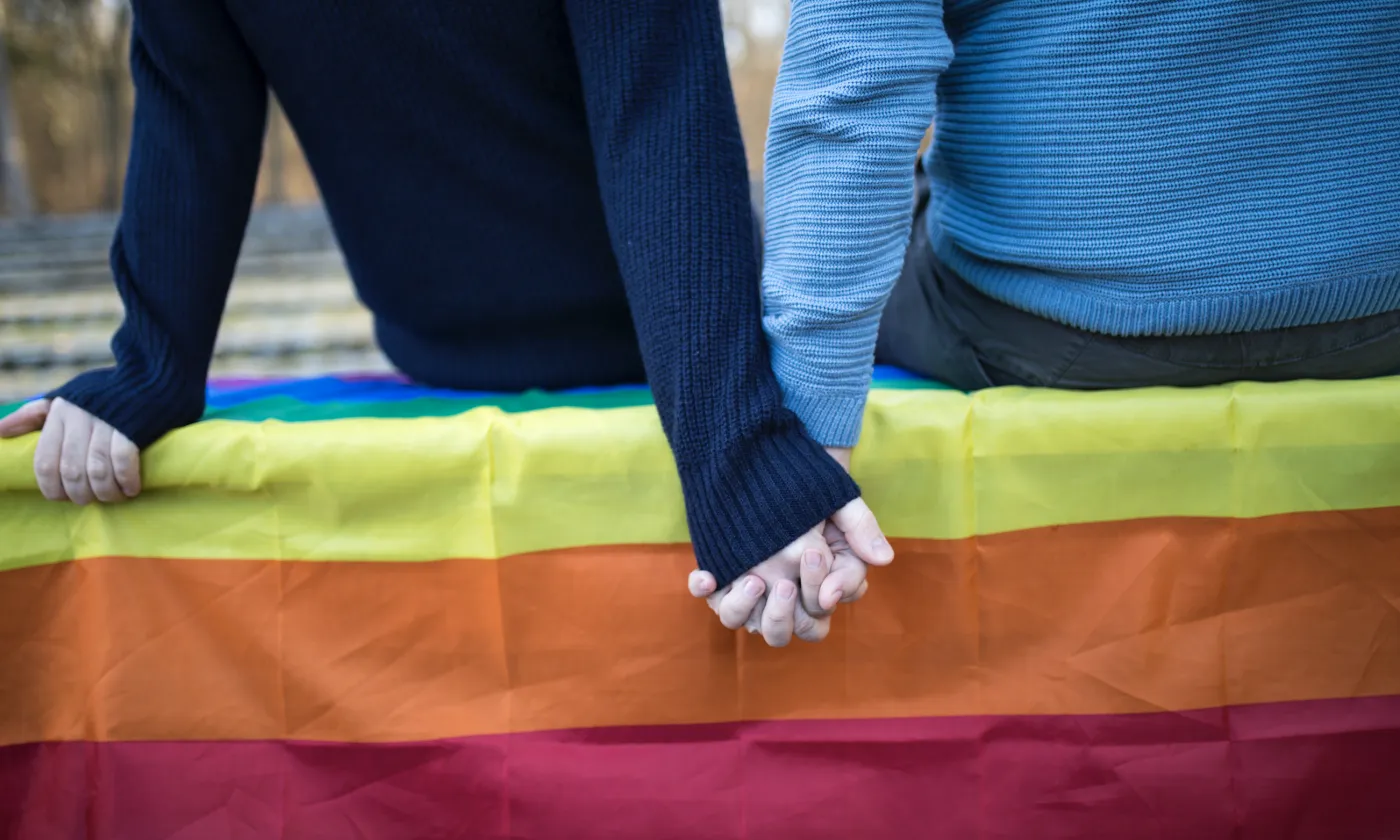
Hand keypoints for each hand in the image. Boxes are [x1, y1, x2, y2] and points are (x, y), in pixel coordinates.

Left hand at [0, 398, 141, 503]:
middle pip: (71, 471)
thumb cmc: (106, 391)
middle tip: (90, 500)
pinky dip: (126, 481)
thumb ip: (33, 415)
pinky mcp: (134, 427)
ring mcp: (108, 423)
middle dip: (80, 494)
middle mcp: (80, 419)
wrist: (152, 374)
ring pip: (97, 471)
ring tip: (114, 497)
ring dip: (105, 492)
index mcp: (60, 414)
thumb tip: (0, 431)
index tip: (63, 498)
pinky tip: (131, 489)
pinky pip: (124, 462)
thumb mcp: (66, 397)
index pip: (45, 462)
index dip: (51, 487)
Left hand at [689, 494, 893, 646]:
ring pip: (745, 623)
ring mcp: (751, 590)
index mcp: (816, 589)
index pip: (821, 611)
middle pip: (785, 631)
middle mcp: (783, 597)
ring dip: (746, 609)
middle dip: (784, 614)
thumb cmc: (810, 490)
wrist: (768, 462)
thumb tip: (884, 560)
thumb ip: (862, 530)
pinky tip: (707, 574)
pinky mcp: (722, 575)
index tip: (817, 560)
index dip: (824, 593)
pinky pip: (709, 594)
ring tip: (752, 580)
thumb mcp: (840, 503)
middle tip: (785, 583)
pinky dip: (705, 588)